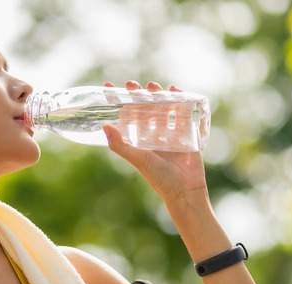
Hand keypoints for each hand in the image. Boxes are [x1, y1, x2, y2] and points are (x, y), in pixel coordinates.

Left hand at [103, 80, 207, 200]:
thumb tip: (104, 126)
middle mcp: (154, 136)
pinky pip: (183, 114)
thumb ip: (121, 145)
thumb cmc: (160, 177)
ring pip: (163, 109)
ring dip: (158, 96)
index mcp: (140, 141)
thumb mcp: (138, 159)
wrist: (185, 190)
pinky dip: (180, 101)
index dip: (119, 103)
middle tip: (132, 84)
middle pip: (145, 110)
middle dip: (139, 96)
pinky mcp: (187, 134)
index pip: (127, 117)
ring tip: (153, 85)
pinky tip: (175, 90)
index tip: (109, 88)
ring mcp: (170, 134)